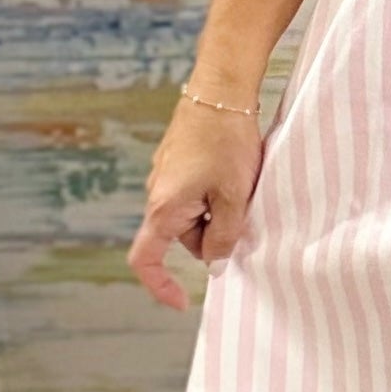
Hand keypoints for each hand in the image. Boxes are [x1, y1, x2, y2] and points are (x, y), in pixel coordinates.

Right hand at [126, 100, 264, 309]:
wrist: (221, 89)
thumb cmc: (226, 140)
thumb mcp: (233, 197)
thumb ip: (224, 237)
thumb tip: (215, 262)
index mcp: (164, 208)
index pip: (146, 260)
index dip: (160, 286)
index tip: (183, 301)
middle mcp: (157, 194)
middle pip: (183, 237)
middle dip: (213, 236)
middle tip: (244, 213)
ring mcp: (166, 176)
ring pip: (193, 214)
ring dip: (218, 212)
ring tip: (242, 185)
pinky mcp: (177, 161)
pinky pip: (194, 192)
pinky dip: (215, 194)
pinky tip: (235, 172)